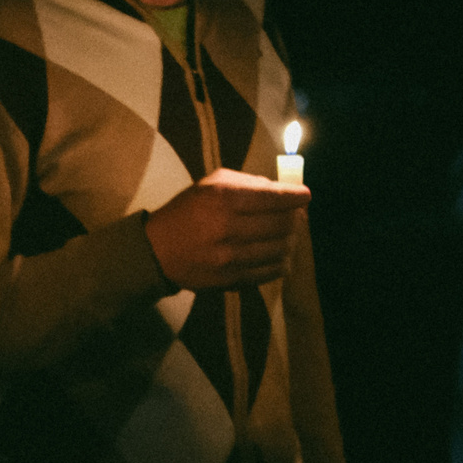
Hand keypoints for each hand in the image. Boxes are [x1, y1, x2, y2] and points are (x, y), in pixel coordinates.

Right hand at [144, 170, 311, 290]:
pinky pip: (270, 272)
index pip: (273, 197)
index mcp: (222, 198)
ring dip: (290, 241)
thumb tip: (282, 191)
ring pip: (280, 249)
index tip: (306, 196)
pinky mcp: (230, 279)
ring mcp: (230, 257)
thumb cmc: (187, 211)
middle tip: (296, 216)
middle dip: (295, 218)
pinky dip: (281, 262)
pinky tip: (280, 255)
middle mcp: (228, 227)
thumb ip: (247, 183)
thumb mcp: (210, 185)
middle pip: (282, 224)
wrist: (157, 251)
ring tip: (288, 235)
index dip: (296, 197)